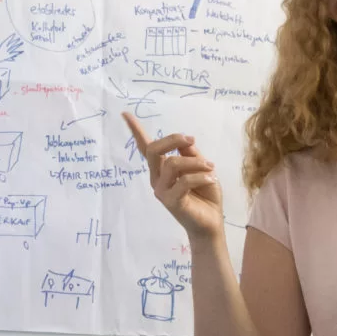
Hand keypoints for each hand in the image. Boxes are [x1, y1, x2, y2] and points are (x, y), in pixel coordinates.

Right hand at [122, 111, 223, 241]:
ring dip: (195, 162)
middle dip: (172, 139)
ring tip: (211, 168)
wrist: (211, 222)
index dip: (135, 130)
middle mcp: (157, 178)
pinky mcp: (170, 201)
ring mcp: (161, 190)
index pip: (145, 148)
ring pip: (172, 163)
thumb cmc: (205, 195)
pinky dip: (200, 177)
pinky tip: (211, 179)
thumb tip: (185, 140)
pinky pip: (183, 181)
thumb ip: (191, 154)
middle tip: (191, 140)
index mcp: (162, 168)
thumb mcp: (201, 167)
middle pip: (153, 150)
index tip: (125, 113)